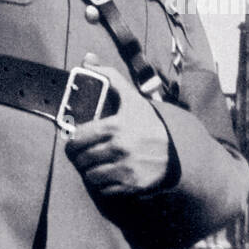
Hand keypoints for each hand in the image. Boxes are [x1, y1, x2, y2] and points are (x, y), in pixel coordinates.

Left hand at [65, 56, 171, 195]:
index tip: (74, 141)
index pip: (77, 139)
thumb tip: (87, 59)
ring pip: (90, 175)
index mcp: (115, 126)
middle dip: (79, 156)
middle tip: (82, 153)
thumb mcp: (133, 99)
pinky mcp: (131, 186)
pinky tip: (107, 174)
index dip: (72, 141)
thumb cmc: (150, 124)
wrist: (177, 153)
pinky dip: (102, 184)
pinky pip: (103, 189)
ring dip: (89, 171)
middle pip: (81, 159)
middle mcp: (119, 149)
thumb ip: (110, 78)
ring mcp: (125, 169)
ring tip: (94, 164)